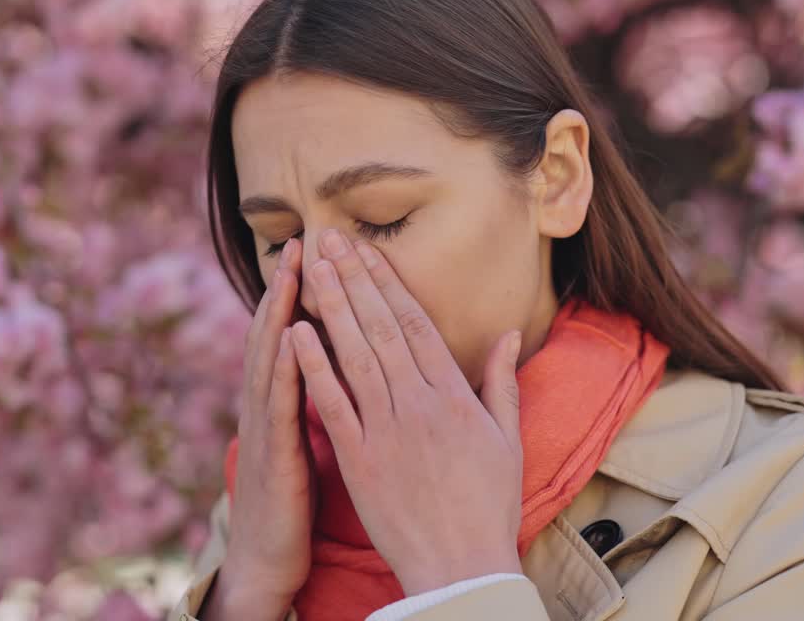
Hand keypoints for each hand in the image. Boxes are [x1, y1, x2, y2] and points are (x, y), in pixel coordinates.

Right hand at [222, 236, 317, 606]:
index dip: (303, 292)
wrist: (267, 557)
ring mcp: (264, 428)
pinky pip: (277, 407)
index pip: (292, 333)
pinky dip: (282, 369)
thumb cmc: (292, 498)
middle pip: (275, 333)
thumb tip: (335, 364)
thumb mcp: (305, 438)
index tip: (323, 250)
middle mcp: (266, 405)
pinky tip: (290, 339)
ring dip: (279, 314)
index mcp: (281, 400)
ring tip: (291, 271)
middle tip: (301, 239)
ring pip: (269, 359)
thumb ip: (315, 398)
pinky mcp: (272, 456)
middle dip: (287, 286)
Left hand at [290, 228, 524, 597]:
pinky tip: (297, 332)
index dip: (388, 281)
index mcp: (454, 396)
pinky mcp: (359, 460)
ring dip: (332, 307)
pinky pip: (333, 405)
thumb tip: (506, 334)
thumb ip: (501, 383)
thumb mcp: (506, 439)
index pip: (416, 324)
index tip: (366, 249)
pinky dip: (314, 367)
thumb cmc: (488, 505)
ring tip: (312, 268)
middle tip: (329, 238)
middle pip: (381, 327)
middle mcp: (419, 404)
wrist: (461, 566)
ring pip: (355, 355)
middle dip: (353, 279)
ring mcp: (386, 430)